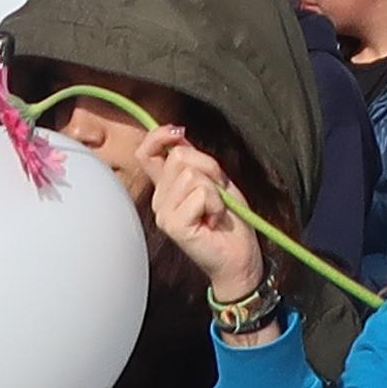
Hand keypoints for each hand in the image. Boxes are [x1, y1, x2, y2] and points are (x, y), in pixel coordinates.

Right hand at [140, 124, 257, 289]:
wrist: (240, 255)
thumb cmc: (230, 219)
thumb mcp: (215, 179)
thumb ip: (195, 160)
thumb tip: (179, 134)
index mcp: (167, 186)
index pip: (146, 153)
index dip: (158, 136)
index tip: (178, 132)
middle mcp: (160, 199)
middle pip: (179, 156)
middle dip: (209, 167)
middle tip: (217, 193)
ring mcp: (164, 213)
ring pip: (192, 175)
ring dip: (215, 190)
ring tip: (216, 209)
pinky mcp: (174, 225)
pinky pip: (200, 194)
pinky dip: (216, 204)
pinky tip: (214, 220)